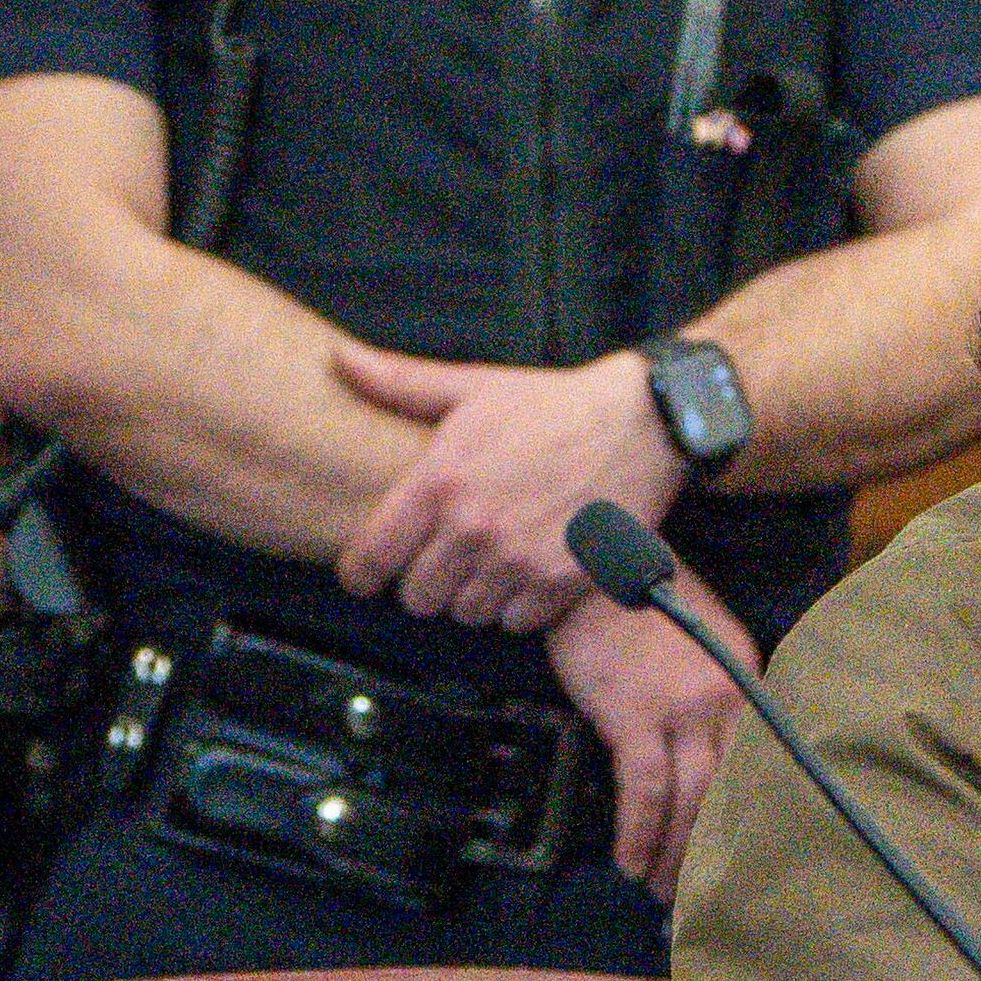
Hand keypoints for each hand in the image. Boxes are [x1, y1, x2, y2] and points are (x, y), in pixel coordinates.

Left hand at [331, 340, 689, 629]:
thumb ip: (399, 383)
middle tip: (440, 559)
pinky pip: (515, 622)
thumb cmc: (552, 404)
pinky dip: (516, 606)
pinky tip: (525, 571)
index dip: (360, 572)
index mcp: (441, 480)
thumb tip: (339, 359)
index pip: (372, 558)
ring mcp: (519, 560)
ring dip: (470, 595)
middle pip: (417, 597)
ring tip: (486, 562)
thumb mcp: (472, 386)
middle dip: (423, 582)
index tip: (366, 573)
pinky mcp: (562, 583)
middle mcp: (475, 527)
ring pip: (466, 613)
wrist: (640, 422)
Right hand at [545, 575, 744, 895]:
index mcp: (744, 678)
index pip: (753, 762)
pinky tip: (629, 861)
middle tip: (693, 893)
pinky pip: (645, 792)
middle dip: (709, 850)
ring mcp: (681, 708)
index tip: (731, 855)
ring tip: (656, 890)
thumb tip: (698, 752)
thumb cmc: (631, 599)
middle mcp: (725, 698)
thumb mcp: (692, 639)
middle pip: (727, 791)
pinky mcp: (634, 716)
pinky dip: (638, 832)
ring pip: (690, 801)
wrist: (587, 564)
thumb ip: (706, 690)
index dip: (741, 817)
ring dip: (672, 854)